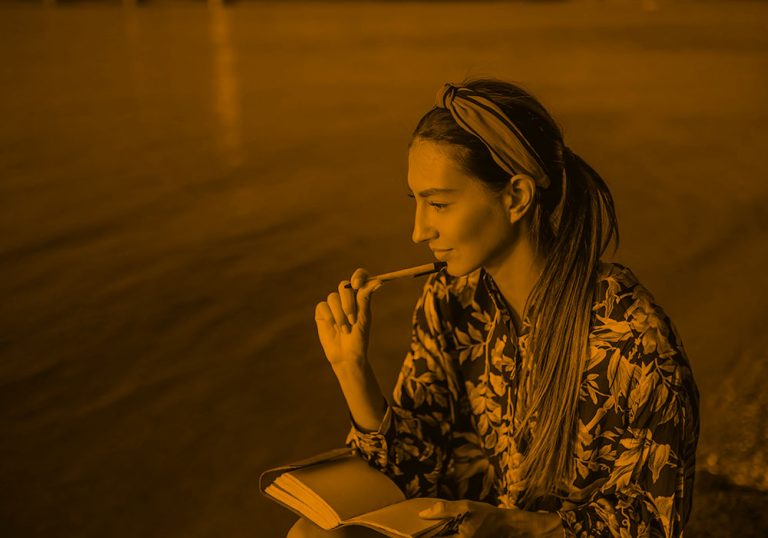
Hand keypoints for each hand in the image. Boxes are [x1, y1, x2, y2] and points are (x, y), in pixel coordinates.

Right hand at [314, 268, 382, 366]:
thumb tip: (378, 281)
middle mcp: (346, 297)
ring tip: (345, 330)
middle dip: (348, 303)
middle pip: (344, 286)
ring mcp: (333, 304)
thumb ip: (366, 298)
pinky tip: (334, 328)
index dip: (358, 276)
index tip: (357, 285)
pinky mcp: (322, 312)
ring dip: (340, 315)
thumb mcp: (364, 317)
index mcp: (360, 296)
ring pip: (333, 297)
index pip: (360, 276)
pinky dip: (330, 317)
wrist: (347, 355)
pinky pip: (323, 306)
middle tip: (352, 319)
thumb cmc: (359, 337)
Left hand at [419, 500, 562, 537]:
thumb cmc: (488, 516)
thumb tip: (422, 514)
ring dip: (438, 536)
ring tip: (432, 532)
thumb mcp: (466, 507)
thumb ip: (444, 509)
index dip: (421, 537)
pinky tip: (445, 533)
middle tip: (415, 534)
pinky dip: (447, 537)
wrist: (509, 528)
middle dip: (430, 536)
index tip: (409, 534)